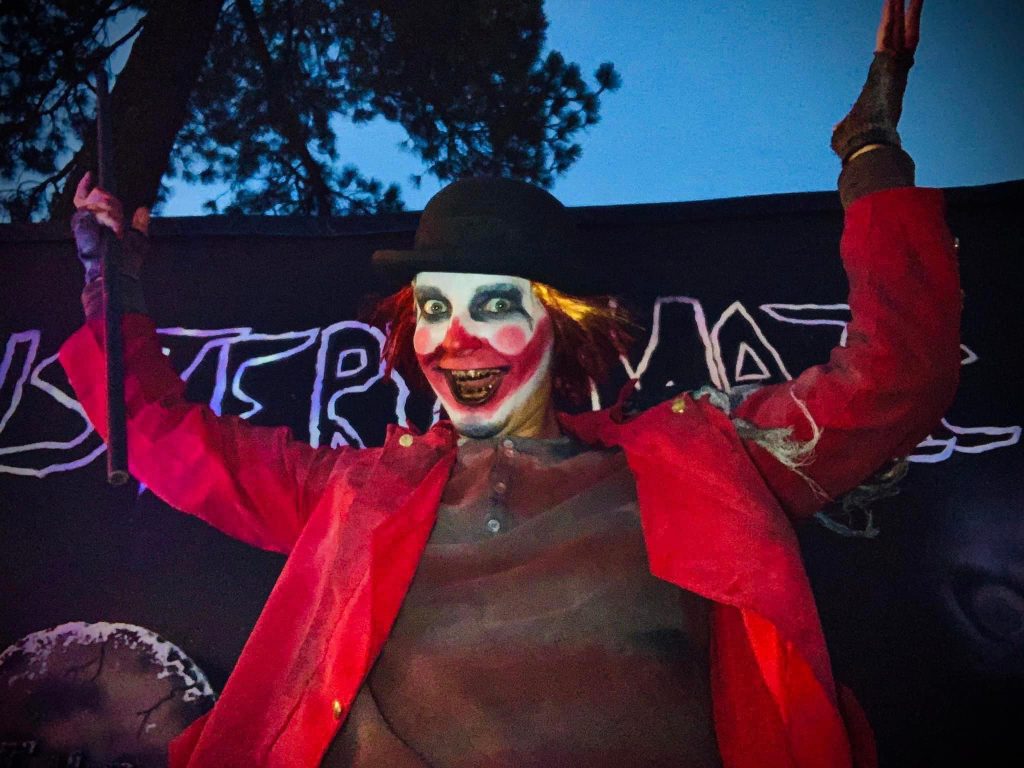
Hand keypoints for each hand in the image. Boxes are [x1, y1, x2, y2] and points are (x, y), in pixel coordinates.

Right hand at [71, 172, 149, 284]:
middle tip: (119, 220)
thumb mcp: (138, 240)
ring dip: (112, 215)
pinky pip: (95, 212)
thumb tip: (143, 208)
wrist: (118, 276)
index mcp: (95, 224)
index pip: (84, 199)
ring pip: (95, 204)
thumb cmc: (126, 263)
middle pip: (91, 197)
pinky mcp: (82, 228)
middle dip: (109, 203)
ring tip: (119, 231)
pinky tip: (116, 229)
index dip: (85, 186)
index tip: (90, 174)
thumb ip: (140, 224)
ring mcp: (82, 225)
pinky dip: (110, 219)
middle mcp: (84, 223)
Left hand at [831, 0, 922, 161]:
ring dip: (903, 10)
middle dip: (902, 17)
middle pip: (900, 38)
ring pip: (901, 32)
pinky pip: (891, 34)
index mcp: (884, 85)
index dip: (892, 39)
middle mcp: (894, 74)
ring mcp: (895, 69)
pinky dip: (895, 15)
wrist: (866, 146)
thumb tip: (836, 129)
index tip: (894, 24)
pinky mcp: (890, 65)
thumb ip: (843, 123)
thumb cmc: (855, 144)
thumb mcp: (844, 129)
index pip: (890, 55)